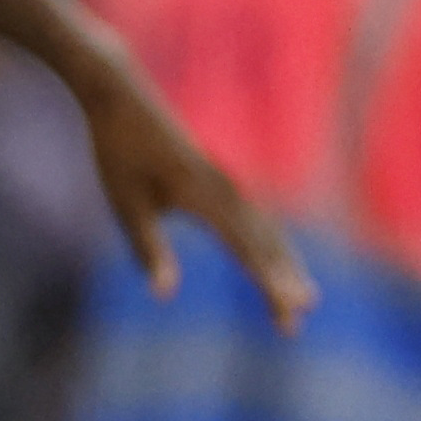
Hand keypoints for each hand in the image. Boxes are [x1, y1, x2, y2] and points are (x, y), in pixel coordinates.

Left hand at [83, 62, 316, 331]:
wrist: (123, 96)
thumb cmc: (119, 152)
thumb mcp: (126, 204)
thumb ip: (148, 249)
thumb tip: (164, 295)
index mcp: (206, 198)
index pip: (248, 251)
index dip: (271, 285)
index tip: (291, 314)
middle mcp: (227, 190)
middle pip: (264, 244)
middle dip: (282, 283)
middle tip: (296, 324)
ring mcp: (227, 182)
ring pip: (265, 230)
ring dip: (283, 264)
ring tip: (301, 298)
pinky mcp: (220, 178)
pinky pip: (253, 216)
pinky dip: (268, 242)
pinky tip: (273, 258)